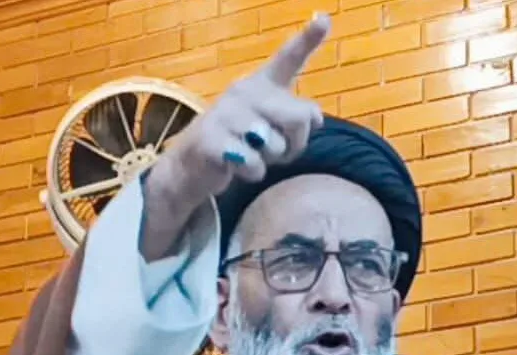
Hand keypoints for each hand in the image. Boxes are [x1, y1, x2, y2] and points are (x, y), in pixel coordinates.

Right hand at [143, 13, 330, 243]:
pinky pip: (254, 163)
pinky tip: (235, 166)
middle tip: (274, 149)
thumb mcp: (274, 130)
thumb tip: (314, 117)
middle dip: (296, 144)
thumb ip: (297, 119)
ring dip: (270, 160)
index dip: (308, 39)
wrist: (192, 167)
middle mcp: (243, 91)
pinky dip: (252, 173)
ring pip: (276, 145)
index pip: (288, 60)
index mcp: (262, 84)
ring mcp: (225, 113)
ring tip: (250, 154)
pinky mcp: (211, 139)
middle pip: (299, 117)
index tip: (324, 19)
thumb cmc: (242, 145)